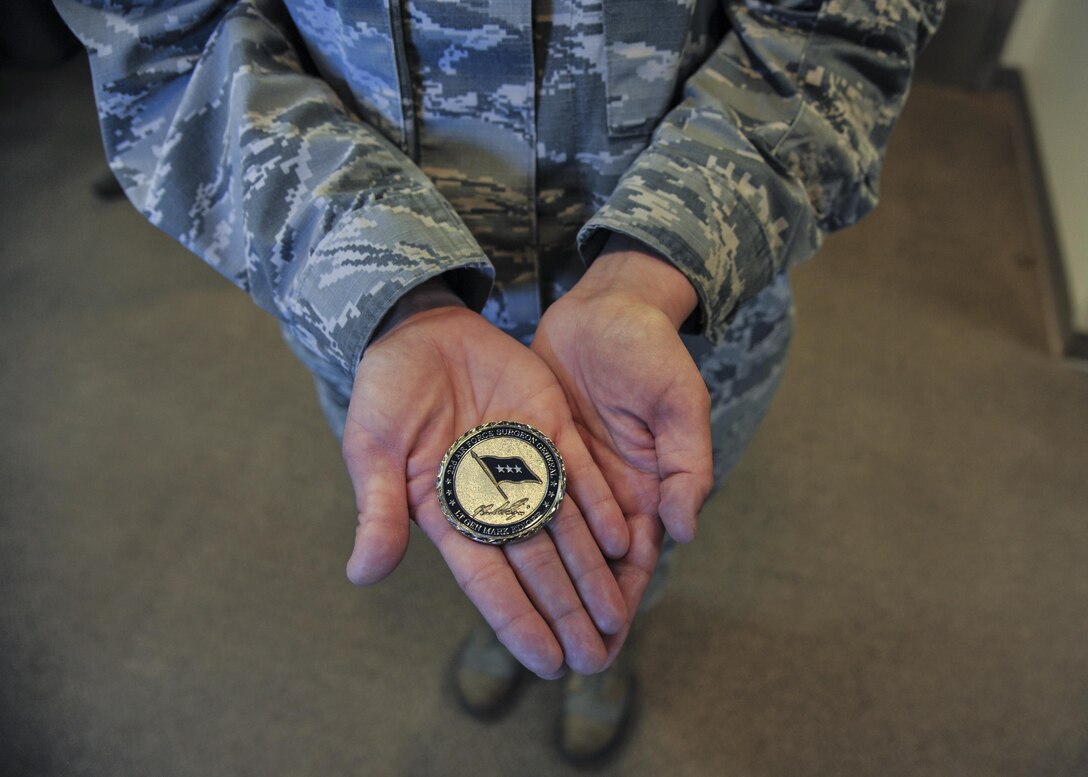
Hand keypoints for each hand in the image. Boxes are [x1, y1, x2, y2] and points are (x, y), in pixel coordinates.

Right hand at [342, 298, 629, 677]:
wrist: (418, 331)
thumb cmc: (384, 394)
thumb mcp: (371, 451)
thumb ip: (378, 511)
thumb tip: (362, 575)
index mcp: (450, 515)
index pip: (488, 580)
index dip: (518, 621)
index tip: (547, 663)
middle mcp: (495, 500)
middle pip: (537, 566)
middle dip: (566, 611)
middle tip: (596, 657)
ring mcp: (526, 466)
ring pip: (566, 530)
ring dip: (592, 571)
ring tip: (619, 615)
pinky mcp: (550, 429)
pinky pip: (580, 474)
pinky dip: (600, 506)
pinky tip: (625, 539)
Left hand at [531, 239, 713, 655]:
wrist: (605, 308)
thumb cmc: (652, 353)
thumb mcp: (680, 404)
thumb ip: (686, 467)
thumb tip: (685, 532)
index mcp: (644, 488)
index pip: (632, 562)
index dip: (620, 604)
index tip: (605, 648)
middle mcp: (601, 493)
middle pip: (585, 565)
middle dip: (575, 613)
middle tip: (561, 664)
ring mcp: (562, 474)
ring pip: (548, 542)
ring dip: (541, 586)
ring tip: (525, 630)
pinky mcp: (531, 449)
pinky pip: (518, 499)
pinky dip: (508, 532)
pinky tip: (492, 564)